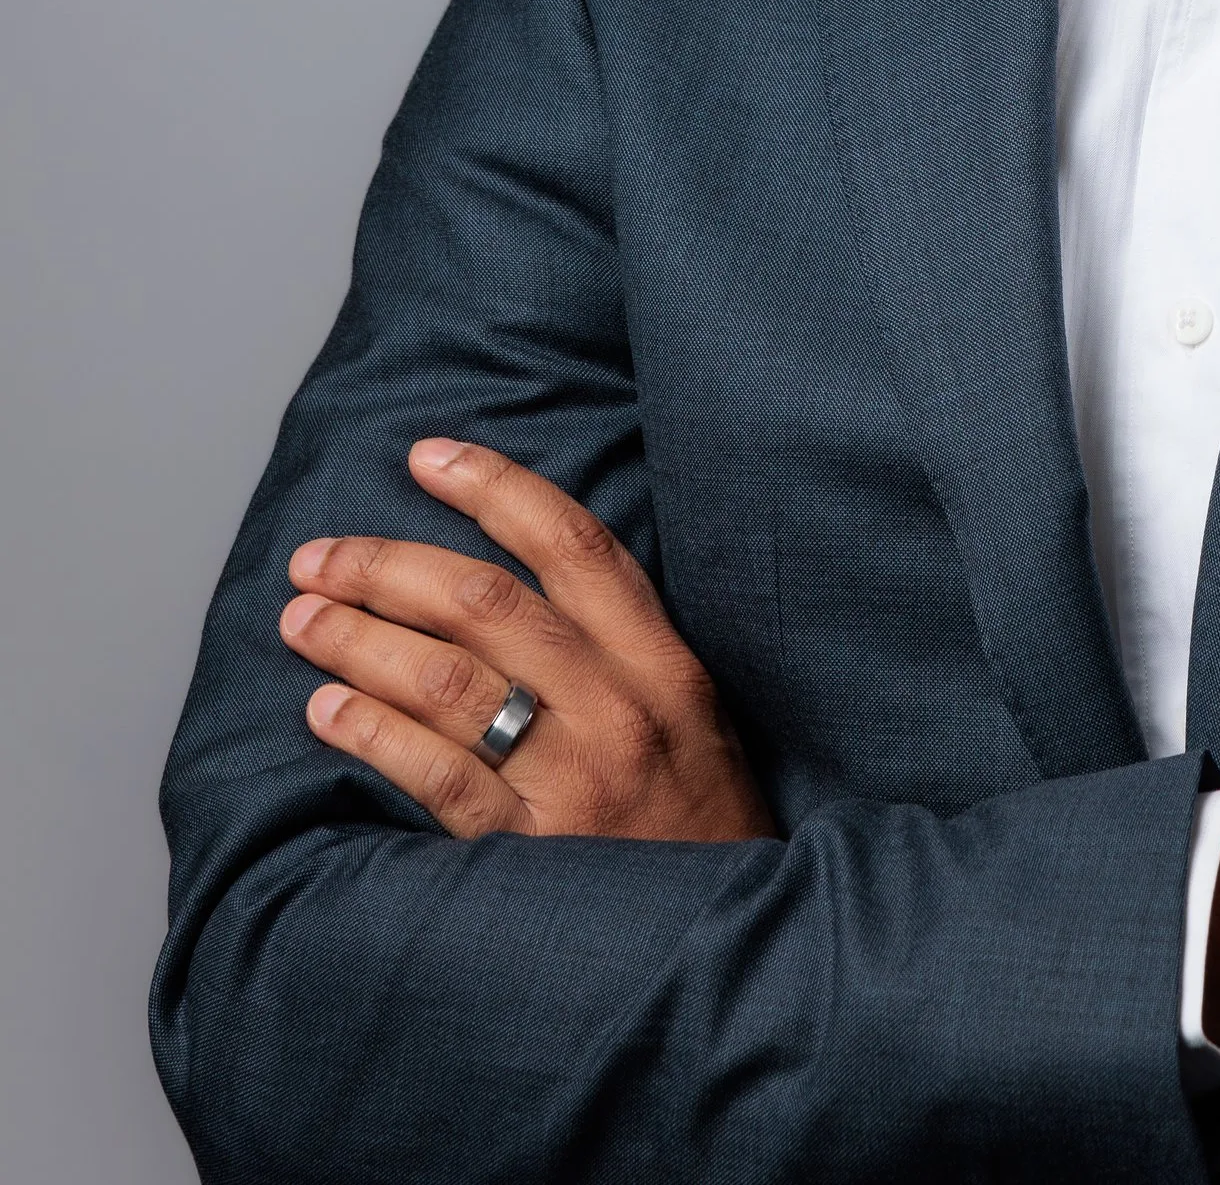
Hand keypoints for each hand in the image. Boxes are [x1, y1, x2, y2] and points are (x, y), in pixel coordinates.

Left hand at [278, 437, 775, 843]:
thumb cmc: (701, 823)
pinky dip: (372, 736)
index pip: (572, 543)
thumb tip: (510, 579)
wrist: (735, 944)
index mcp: (663, 661)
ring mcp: (576, 780)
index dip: (494, 487)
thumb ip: (621, 647)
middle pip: (487, 603)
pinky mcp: (533, 853)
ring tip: (303, 620)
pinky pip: (437, 778)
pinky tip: (325, 712)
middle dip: (387, 565)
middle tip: (320, 556)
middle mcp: (619, 707)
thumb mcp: (691, 715)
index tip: (425, 456)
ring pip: (448, 681)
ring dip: (359, 641)